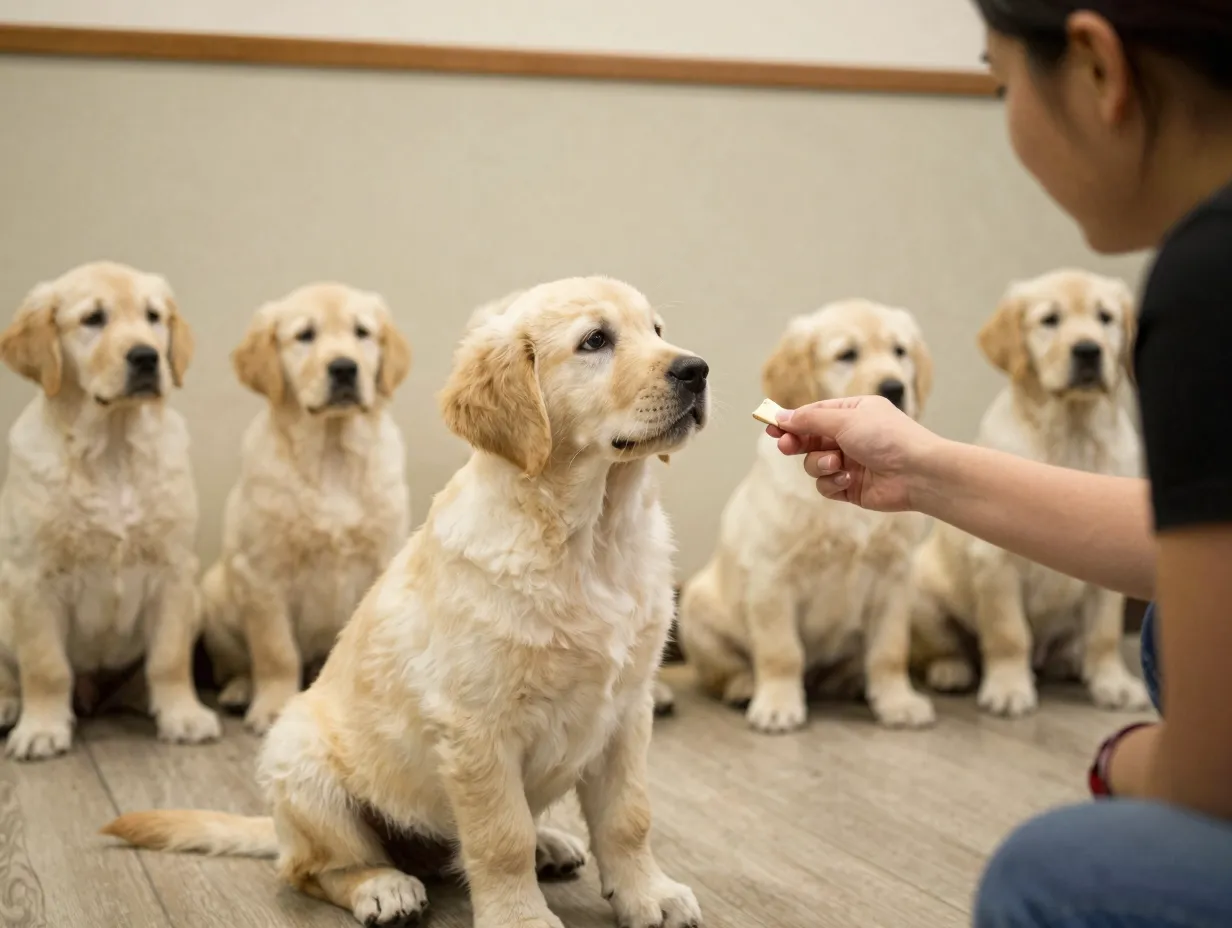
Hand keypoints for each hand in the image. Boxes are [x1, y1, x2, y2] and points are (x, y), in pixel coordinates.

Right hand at [766, 395, 942, 511]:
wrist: (918, 473)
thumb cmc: (887, 438)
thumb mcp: (844, 420)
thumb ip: (810, 420)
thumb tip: (781, 416)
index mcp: (853, 413)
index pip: (814, 414)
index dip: (791, 421)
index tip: (770, 425)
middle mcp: (851, 436)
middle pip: (809, 440)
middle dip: (797, 443)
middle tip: (785, 445)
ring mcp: (850, 462)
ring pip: (814, 464)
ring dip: (820, 464)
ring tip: (836, 463)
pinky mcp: (851, 487)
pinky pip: (826, 485)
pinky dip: (832, 482)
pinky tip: (848, 480)